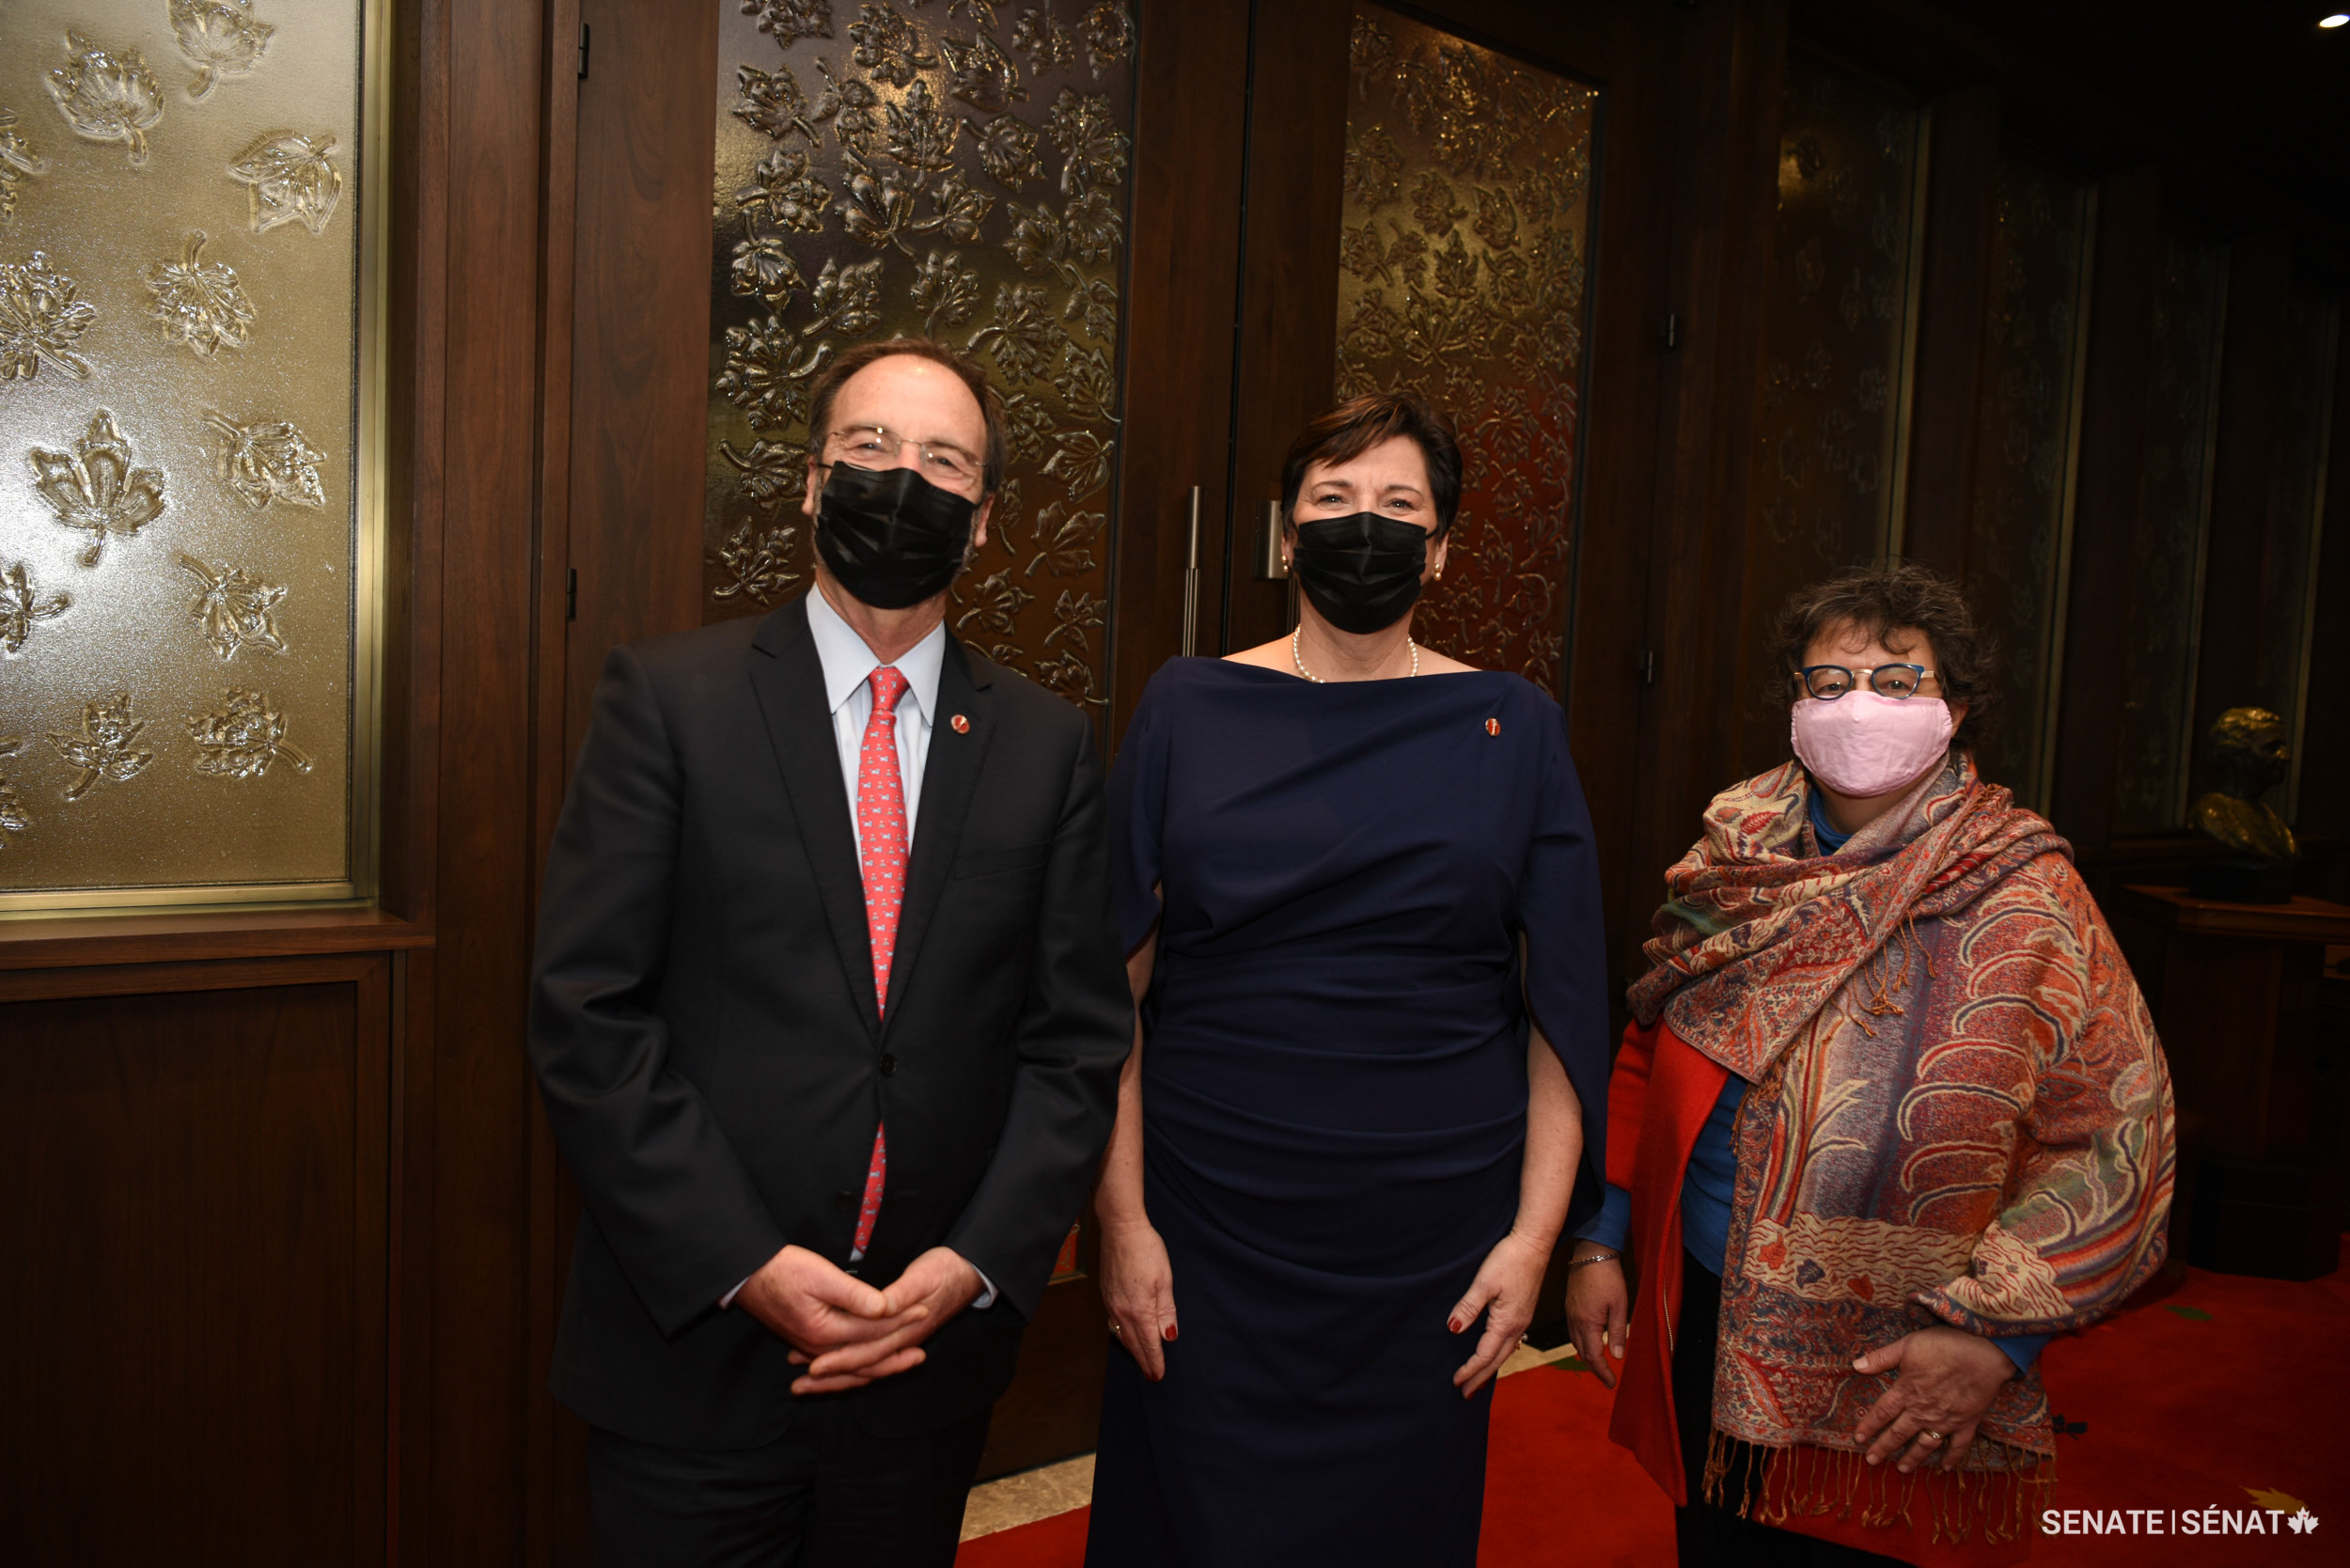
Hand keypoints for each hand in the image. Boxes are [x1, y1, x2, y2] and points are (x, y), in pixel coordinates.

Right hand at [735, 1244, 923, 1378]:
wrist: (746, 1275)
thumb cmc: (783, 1269)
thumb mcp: (821, 1275)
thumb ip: (855, 1295)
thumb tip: (886, 1308)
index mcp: (824, 1330)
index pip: (873, 1329)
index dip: (901, 1320)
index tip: (924, 1310)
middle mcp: (818, 1347)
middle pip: (865, 1358)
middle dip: (895, 1356)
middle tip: (922, 1355)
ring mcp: (810, 1348)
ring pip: (852, 1365)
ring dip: (879, 1366)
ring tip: (903, 1362)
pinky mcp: (806, 1343)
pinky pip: (839, 1363)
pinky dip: (857, 1366)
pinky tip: (868, 1364)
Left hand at [789, 1246, 983, 1393]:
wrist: (968, 1271)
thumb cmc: (945, 1270)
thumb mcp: (922, 1276)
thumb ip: (900, 1295)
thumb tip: (881, 1309)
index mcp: (906, 1330)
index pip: (869, 1352)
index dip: (841, 1360)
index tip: (814, 1367)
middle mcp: (903, 1342)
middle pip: (863, 1368)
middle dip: (831, 1378)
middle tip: (799, 1386)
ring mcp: (901, 1342)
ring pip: (864, 1369)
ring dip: (835, 1378)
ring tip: (805, 1384)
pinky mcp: (898, 1337)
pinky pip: (870, 1360)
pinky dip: (848, 1367)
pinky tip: (829, 1364)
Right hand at [1099, 1218, 1177, 1381]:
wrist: (1120, 1229)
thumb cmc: (1147, 1250)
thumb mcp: (1165, 1279)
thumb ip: (1166, 1310)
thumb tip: (1168, 1336)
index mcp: (1140, 1310)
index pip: (1149, 1344)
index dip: (1155, 1361)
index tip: (1159, 1376)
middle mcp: (1122, 1311)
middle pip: (1134, 1344)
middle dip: (1143, 1361)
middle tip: (1151, 1376)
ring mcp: (1111, 1303)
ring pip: (1122, 1335)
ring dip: (1132, 1350)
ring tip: (1140, 1361)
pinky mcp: (1106, 1294)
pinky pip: (1114, 1323)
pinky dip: (1122, 1335)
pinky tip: (1125, 1336)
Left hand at [1450, 1231, 1552, 1397]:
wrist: (1534, 1244)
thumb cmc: (1509, 1259)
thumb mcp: (1484, 1282)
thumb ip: (1468, 1307)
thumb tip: (1453, 1330)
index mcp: (1507, 1322)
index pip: (1485, 1354)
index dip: (1470, 1370)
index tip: (1456, 1382)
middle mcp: (1518, 1326)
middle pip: (1497, 1360)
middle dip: (1481, 1378)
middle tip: (1466, 1394)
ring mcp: (1523, 1320)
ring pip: (1505, 1353)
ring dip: (1490, 1368)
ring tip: (1478, 1382)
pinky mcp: (1523, 1312)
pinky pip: (1510, 1342)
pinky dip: (1499, 1354)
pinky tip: (1494, 1354)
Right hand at [1563, 1250, 1627, 1389]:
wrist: (1590, 1253)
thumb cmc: (1608, 1277)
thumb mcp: (1619, 1305)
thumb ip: (1617, 1332)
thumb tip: (1616, 1356)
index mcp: (1587, 1323)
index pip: (1593, 1356)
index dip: (1602, 1372)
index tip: (1612, 1383)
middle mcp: (1575, 1321)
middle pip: (1582, 1352)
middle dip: (1594, 1368)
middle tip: (1607, 1379)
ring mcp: (1570, 1314)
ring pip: (1575, 1343)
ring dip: (1587, 1357)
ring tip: (1599, 1365)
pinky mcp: (1569, 1306)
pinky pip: (1572, 1332)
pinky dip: (1581, 1344)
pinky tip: (1588, 1343)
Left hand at [1850, 1325, 2016, 1472]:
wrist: (1984, 1353)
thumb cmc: (1944, 1345)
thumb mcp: (1907, 1345)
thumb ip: (1881, 1358)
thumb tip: (1855, 1365)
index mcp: (1906, 1391)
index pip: (1882, 1413)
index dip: (1868, 1426)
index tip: (1858, 1439)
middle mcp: (1923, 1410)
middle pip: (1899, 1433)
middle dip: (1884, 1448)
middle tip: (1872, 1461)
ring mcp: (1946, 1420)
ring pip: (1924, 1444)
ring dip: (1913, 1458)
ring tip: (1902, 1469)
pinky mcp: (1967, 1423)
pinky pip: (1958, 1446)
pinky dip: (1952, 1458)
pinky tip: (1946, 1468)